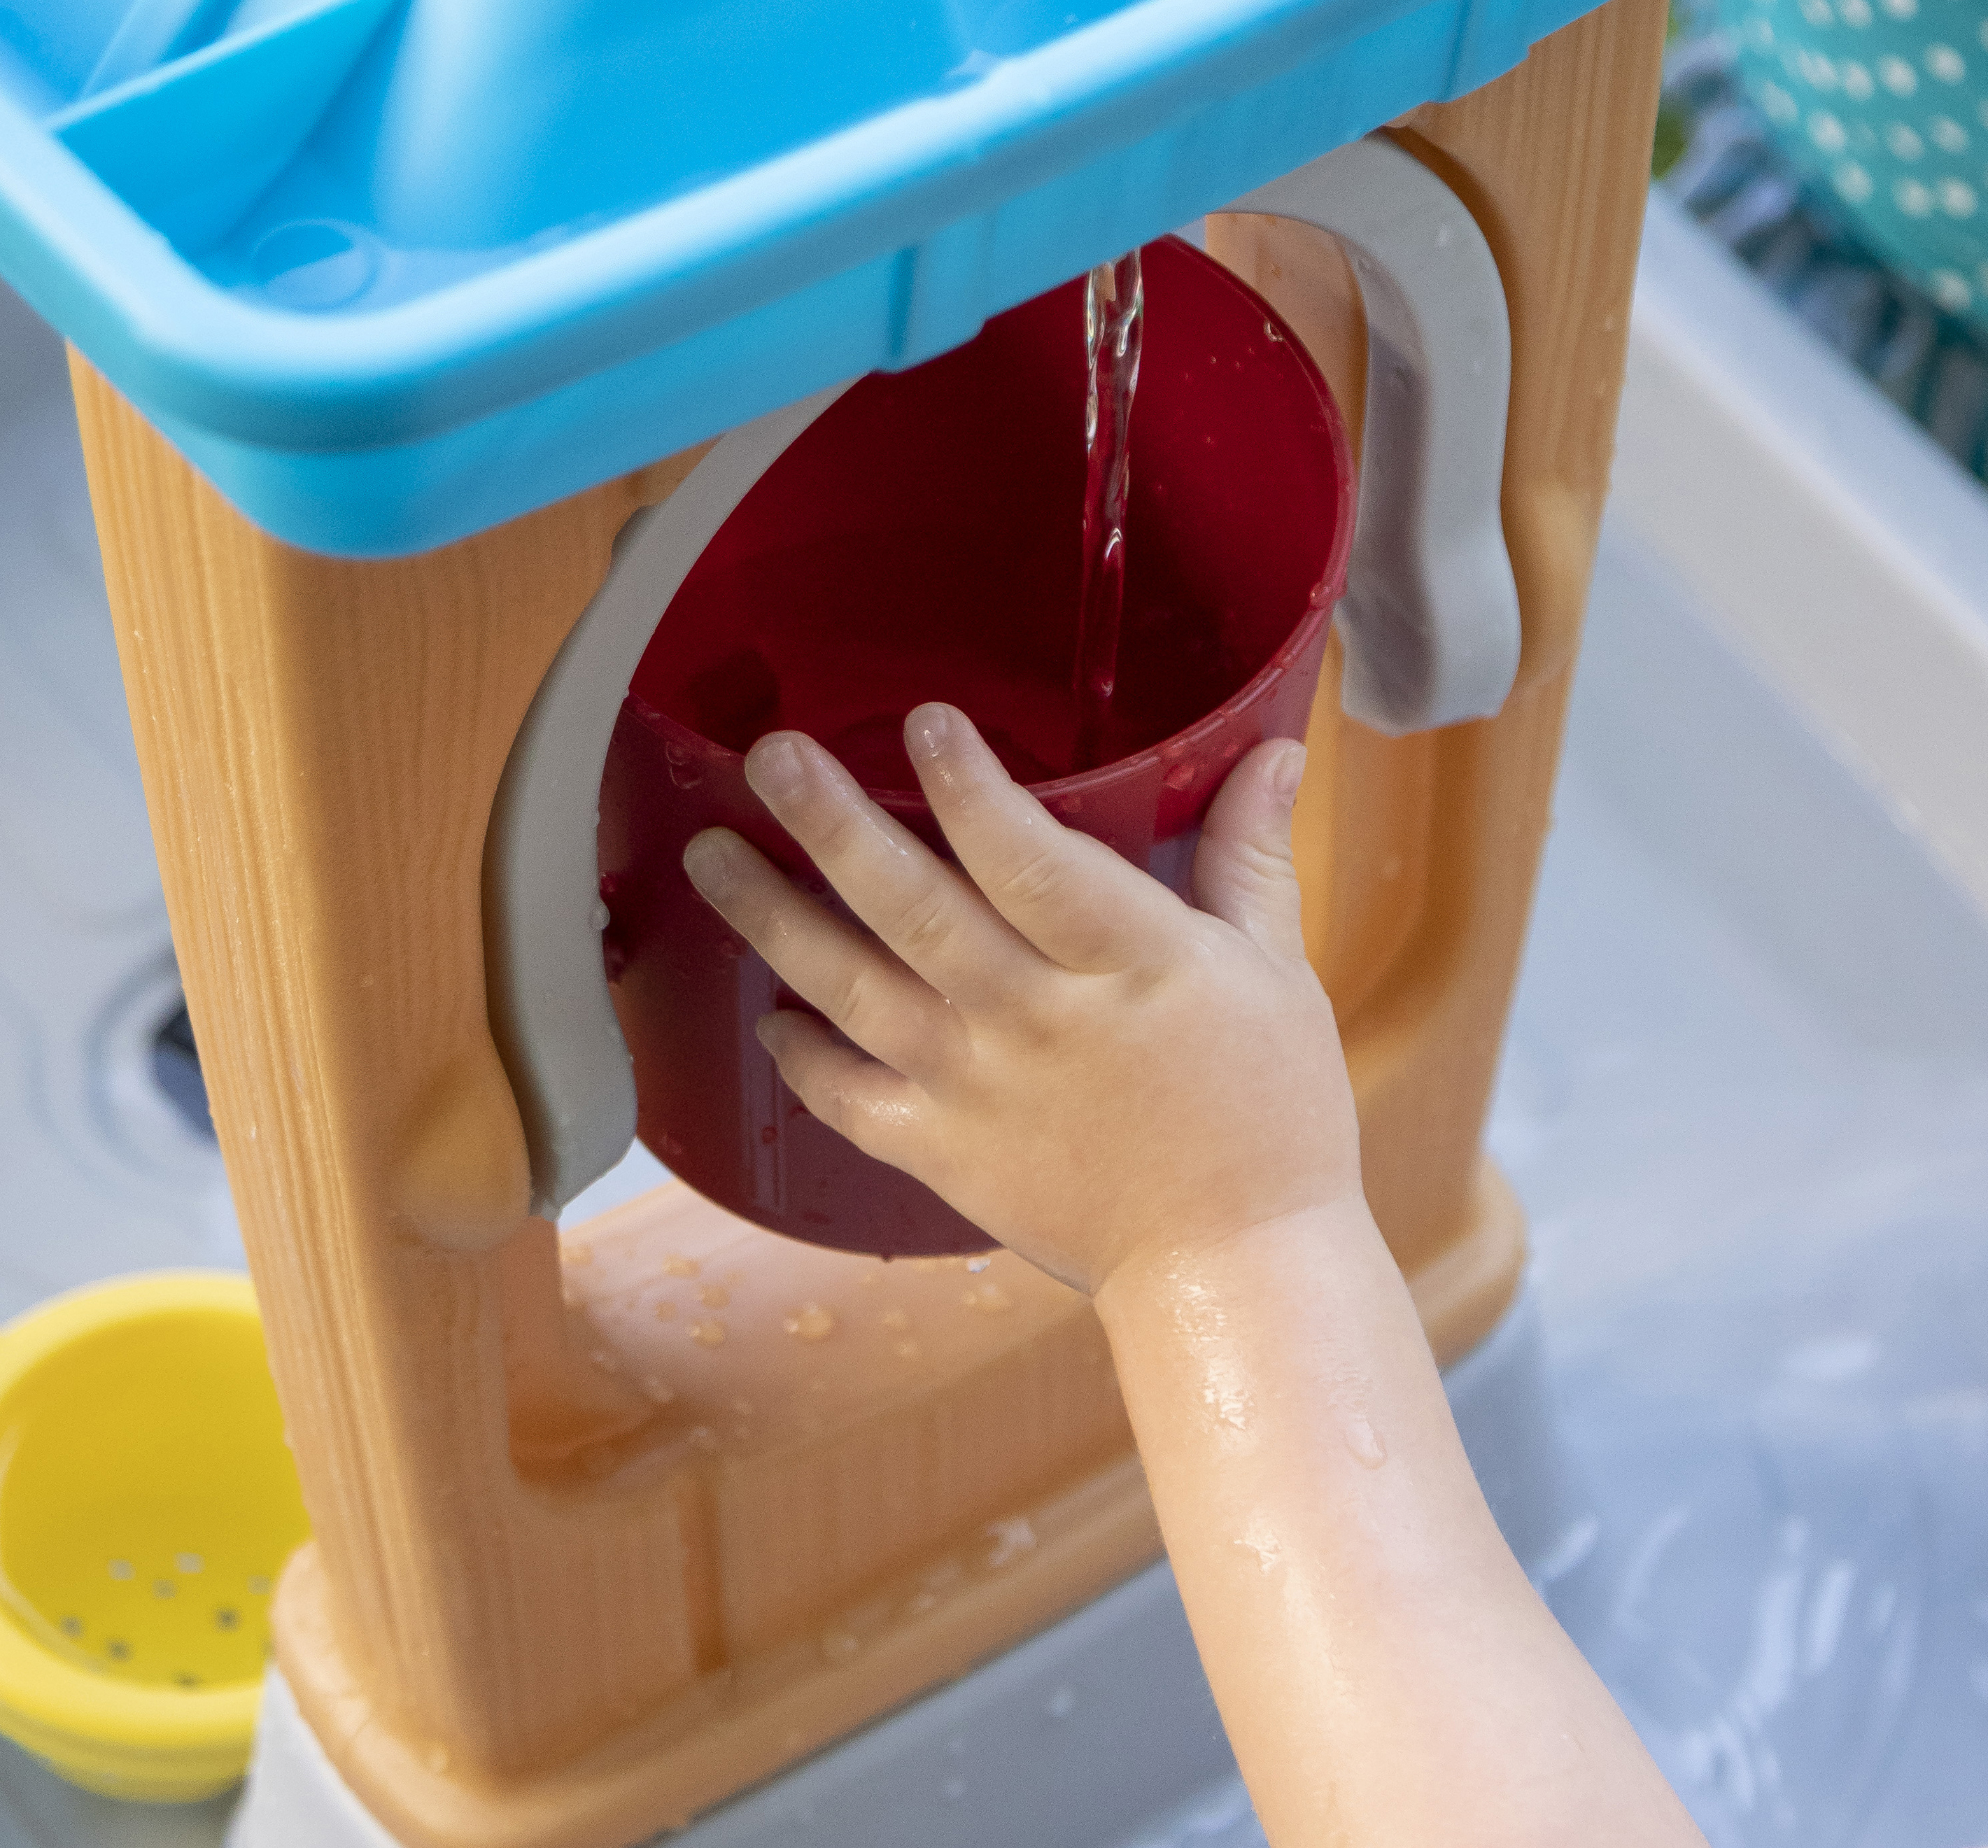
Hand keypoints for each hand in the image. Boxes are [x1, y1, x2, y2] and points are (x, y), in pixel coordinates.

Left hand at [680, 703, 1356, 1294]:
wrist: (1232, 1267)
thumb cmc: (1266, 1111)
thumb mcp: (1276, 968)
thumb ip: (1248, 853)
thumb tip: (1274, 748)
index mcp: (1129, 962)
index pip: (1035, 864)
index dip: (974, 791)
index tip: (926, 720)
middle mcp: (1037, 1020)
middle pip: (919, 914)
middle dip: (836, 829)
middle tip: (771, 758)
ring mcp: (978, 1091)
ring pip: (859, 993)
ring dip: (776, 921)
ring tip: (712, 854)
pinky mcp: (943, 1155)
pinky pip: (848, 1100)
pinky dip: (799, 1057)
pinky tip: (765, 1009)